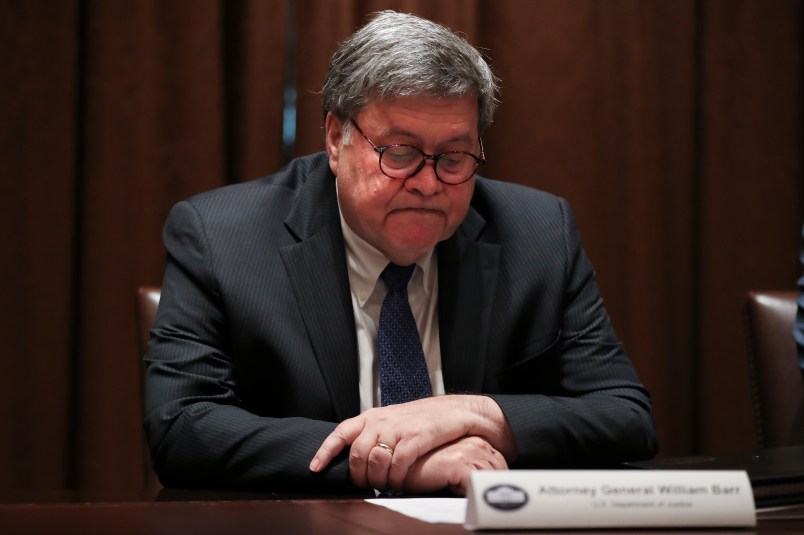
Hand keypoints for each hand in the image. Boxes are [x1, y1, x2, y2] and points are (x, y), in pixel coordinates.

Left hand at [309, 395, 515, 491]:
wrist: (457, 411)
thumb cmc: (425, 420)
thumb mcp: (395, 422)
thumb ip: (377, 435)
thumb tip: (359, 459)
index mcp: (373, 416)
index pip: (341, 432)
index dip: (325, 451)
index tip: (315, 468)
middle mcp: (381, 421)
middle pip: (356, 454)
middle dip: (358, 477)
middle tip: (366, 487)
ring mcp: (398, 429)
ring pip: (375, 462)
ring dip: (378, 481)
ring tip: (385, 486)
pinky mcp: (415, 438)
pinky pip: (397, 465)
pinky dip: (396, 479)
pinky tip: (399, 483)